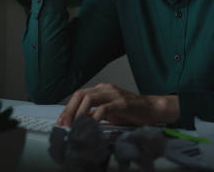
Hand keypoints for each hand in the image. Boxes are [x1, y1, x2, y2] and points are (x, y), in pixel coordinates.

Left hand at [56, 83, 179, 126]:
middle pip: (81, 94)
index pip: (79, 95)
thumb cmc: (131, 111)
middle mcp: (106, 89)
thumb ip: (94, 113)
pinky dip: (95, 117)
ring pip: (89, 98)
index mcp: (102, 90)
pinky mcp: (122, 103)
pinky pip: (104, 108)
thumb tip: (77, 121)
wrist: (151, 109)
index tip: (61, 121)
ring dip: (79, 113)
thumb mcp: (108, 112)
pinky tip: (91, 125)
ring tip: (75, 125)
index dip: (67, 108)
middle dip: (69, 110)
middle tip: (65, 124)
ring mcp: (114, 94)